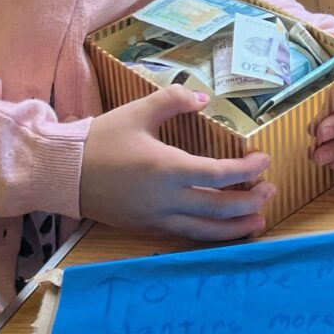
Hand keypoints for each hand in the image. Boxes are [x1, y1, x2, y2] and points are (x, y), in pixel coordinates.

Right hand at [80, 85, 273, 240]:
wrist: (61, 173)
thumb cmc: (100, 140)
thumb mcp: (138, 111)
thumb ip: (173, 100)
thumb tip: (204, 99)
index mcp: (167, 168)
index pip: (220, 175)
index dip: (248, 170)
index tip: (264, 160)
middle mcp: (166, 199)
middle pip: (220, 207)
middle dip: (251, 201)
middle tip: (271, 190)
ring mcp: (156, 218)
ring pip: (206, 230)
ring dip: (237, 227)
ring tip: (260, 221)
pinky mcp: (147, 228)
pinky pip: (186, 235)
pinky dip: (210, 234)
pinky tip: (224, 229)